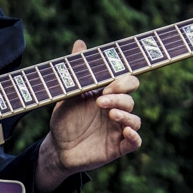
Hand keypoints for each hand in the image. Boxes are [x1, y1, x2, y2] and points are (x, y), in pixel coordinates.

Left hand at [35, 39, 140, 192]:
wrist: (57, 149)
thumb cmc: (64, 121)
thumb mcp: (68, 95)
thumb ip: (77, 72)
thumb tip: (80, 42)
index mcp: (107, 96)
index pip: (127, 83)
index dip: (123, 82)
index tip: (109, 85)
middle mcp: (116, 111)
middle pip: (130, 100)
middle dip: (119, 98)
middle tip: (101, 100)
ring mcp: (118, 130)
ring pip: (135, 120)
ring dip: (126, 115)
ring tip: (110, 114)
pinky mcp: (118, 148)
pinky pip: (135, 142)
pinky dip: (135, 136)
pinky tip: (126, 131)